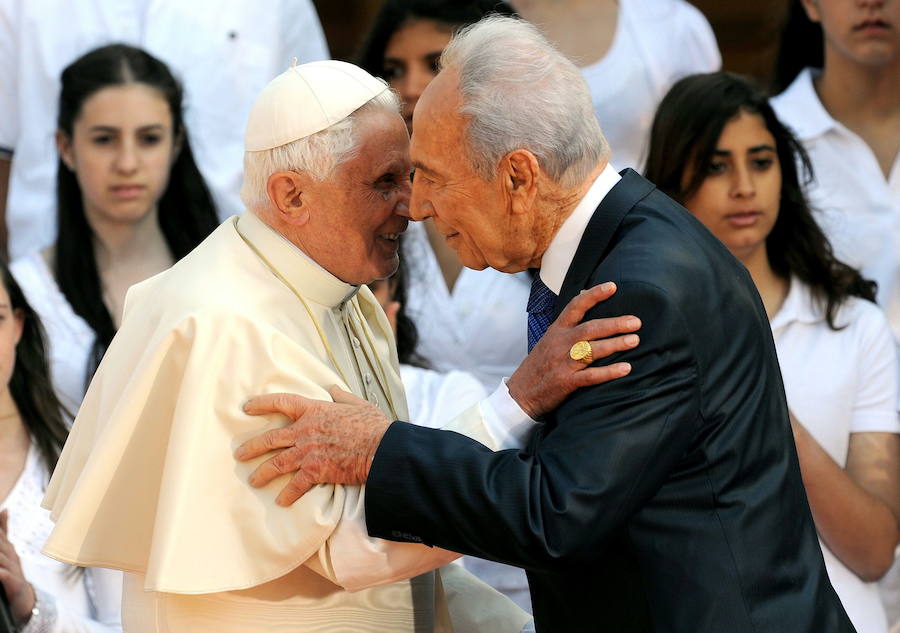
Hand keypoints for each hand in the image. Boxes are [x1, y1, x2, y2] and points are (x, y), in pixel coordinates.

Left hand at [0, 510, 34, 623]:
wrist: (24, 599)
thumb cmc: (12, 573)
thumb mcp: (7, 551)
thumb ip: (4, 531)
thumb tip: (4, 509)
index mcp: (7, 549)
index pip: (0, 534)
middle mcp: (11, 557)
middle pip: (0, 544)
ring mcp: (14, 570)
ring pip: (2, 559)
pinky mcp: (14, 585)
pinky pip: (5, 576)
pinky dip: (1, 572)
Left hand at [236, 386, 390, 505]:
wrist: (381, 448)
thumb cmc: (373, 426)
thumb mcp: (358, 404)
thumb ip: (342, 396)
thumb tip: (333, 388)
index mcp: (314, 410)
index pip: (282, 402)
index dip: (262, 404)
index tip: (247, 407)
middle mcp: (305, 430)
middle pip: (270, 438)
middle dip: (252, 447)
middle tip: (239, 454)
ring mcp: (308, 451)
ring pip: (276, 463)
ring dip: (262, 473)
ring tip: (253, 480)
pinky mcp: (315, 470)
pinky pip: (295, 485)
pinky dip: (287, 494)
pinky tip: (281, 501)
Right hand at [507, 282, 640, 418]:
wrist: (520, 393)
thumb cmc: (539, 364)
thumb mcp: (549, 338)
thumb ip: (568, 320)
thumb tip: (583, 294)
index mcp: (557, 330)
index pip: (575, 307)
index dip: (594, 295)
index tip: (613, 286)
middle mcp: (560, 343)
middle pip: (589, 329)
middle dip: (614, 324)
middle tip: (636, 322)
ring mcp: (563, 363)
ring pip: (591, 350)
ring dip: (615, 344)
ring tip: (634, 340)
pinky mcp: (566, 382)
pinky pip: (591, 376)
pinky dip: (609, 372)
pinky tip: (626, 368)